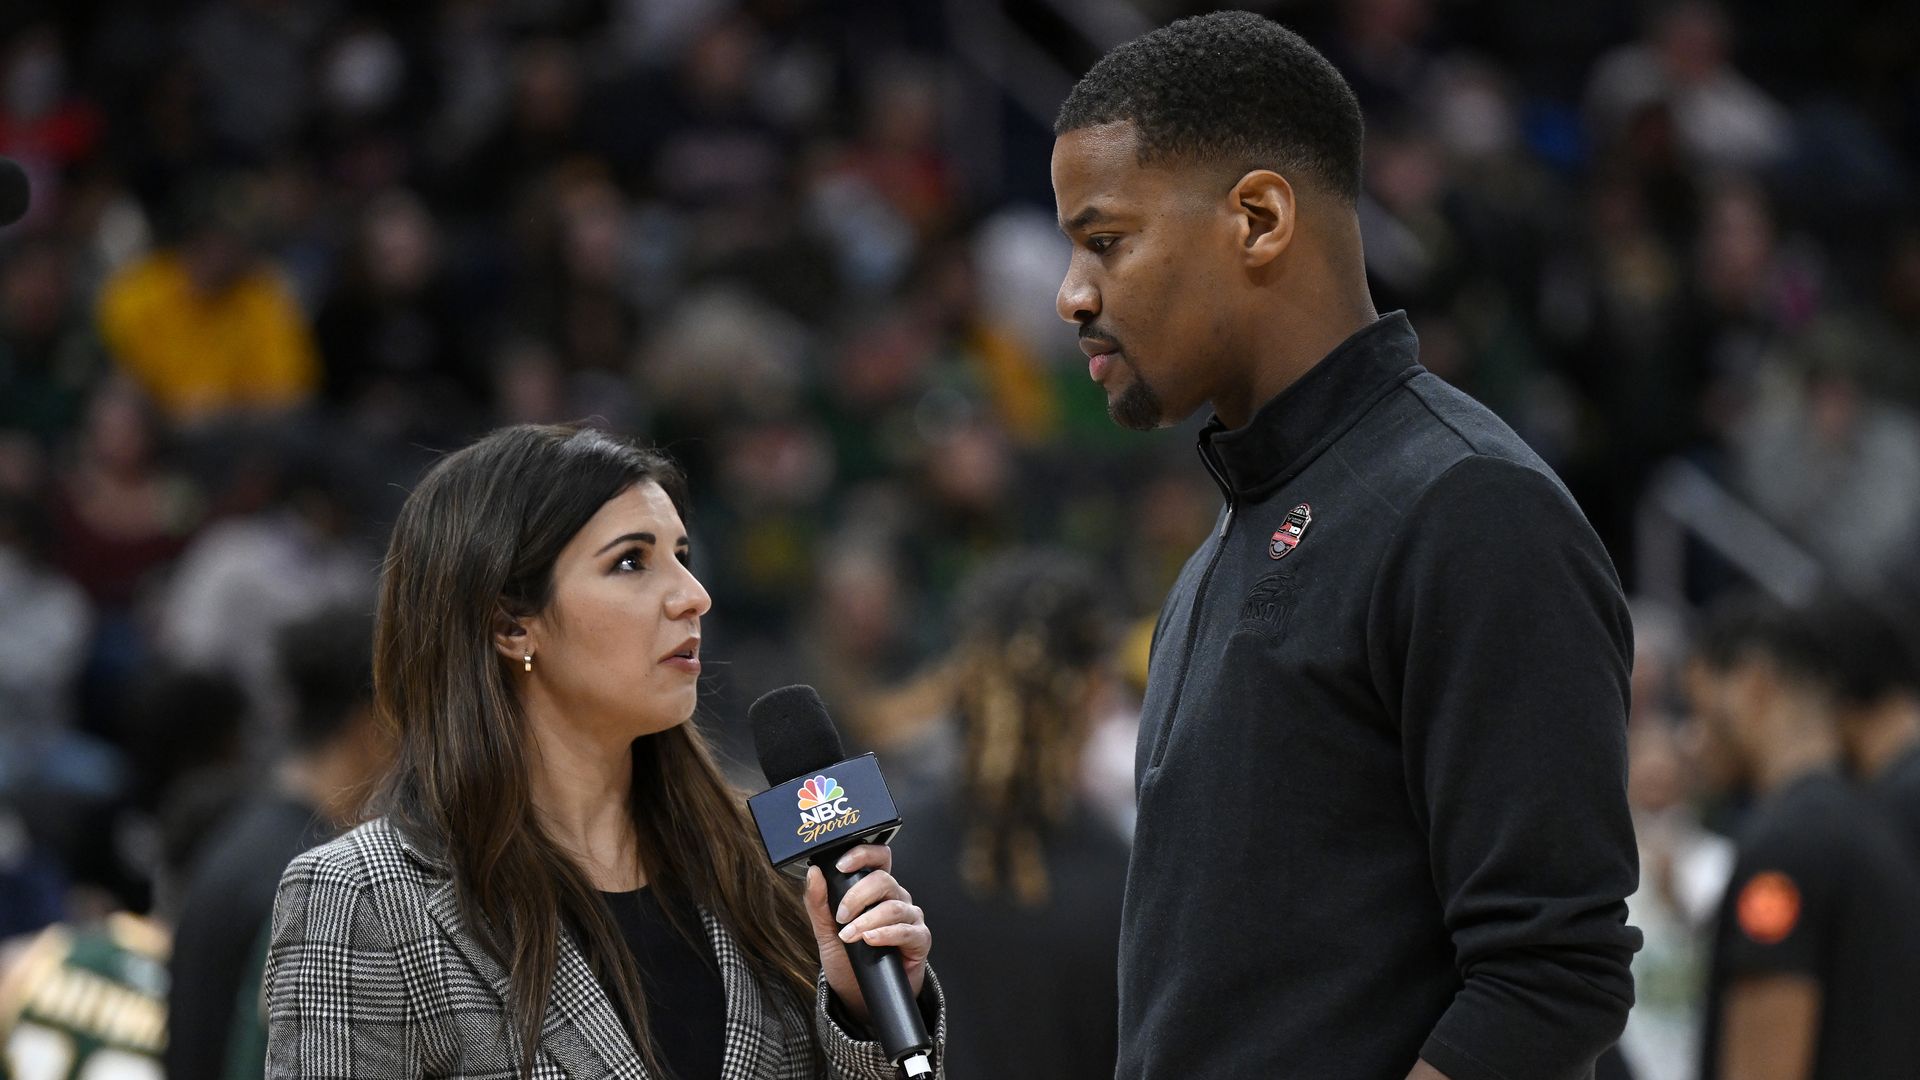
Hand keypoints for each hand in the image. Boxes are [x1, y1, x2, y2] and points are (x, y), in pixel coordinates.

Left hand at [803, 845, 929, 1025]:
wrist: (859, 995)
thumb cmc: (847, 959)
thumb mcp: (825, 931)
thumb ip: (818, 902)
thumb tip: (814, 873)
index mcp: (876, 890)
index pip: (878, 858)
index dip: (863, 854)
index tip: (841, 866)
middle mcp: (896, 898)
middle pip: (883, 881)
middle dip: (857, 896)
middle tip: (840, 916)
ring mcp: (910, 918)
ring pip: (894, 906)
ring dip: (867, 920)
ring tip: (849, 936)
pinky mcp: (920, 940)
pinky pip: (907, 931)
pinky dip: (886, 934)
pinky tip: (870, 940)